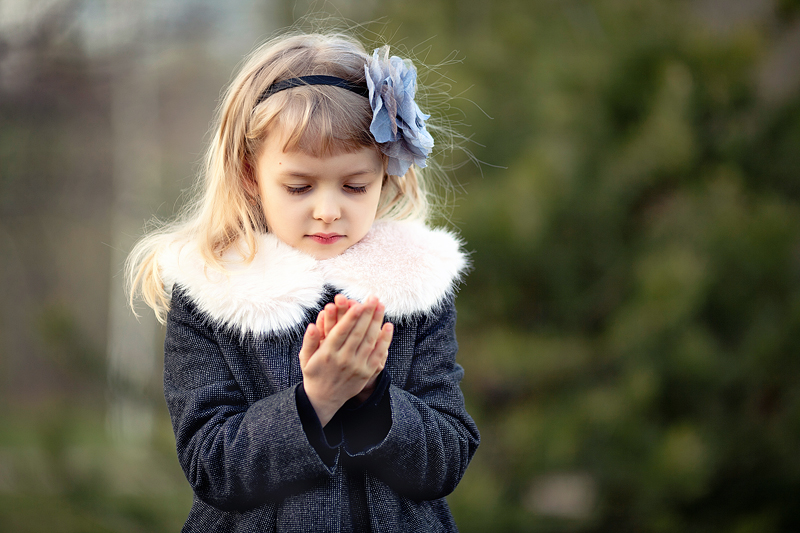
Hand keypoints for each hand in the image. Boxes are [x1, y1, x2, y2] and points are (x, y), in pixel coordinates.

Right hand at [298, 296, 392, 425]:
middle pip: (358, 333)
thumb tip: (312, 325)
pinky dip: (385, 340)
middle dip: (367, 314)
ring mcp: (357, 367)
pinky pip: (378, 354)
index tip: (359, 304)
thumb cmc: (314, 373)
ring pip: (370, 341)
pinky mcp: (367, 373)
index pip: (342, 332)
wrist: (325, 399)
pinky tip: (388, 326)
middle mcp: (343, 360)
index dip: (351, 317)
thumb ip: (309, 341)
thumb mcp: (305, 358)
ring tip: (381, 306)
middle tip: (373, 298)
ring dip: (377, 322)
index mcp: (327, 354)